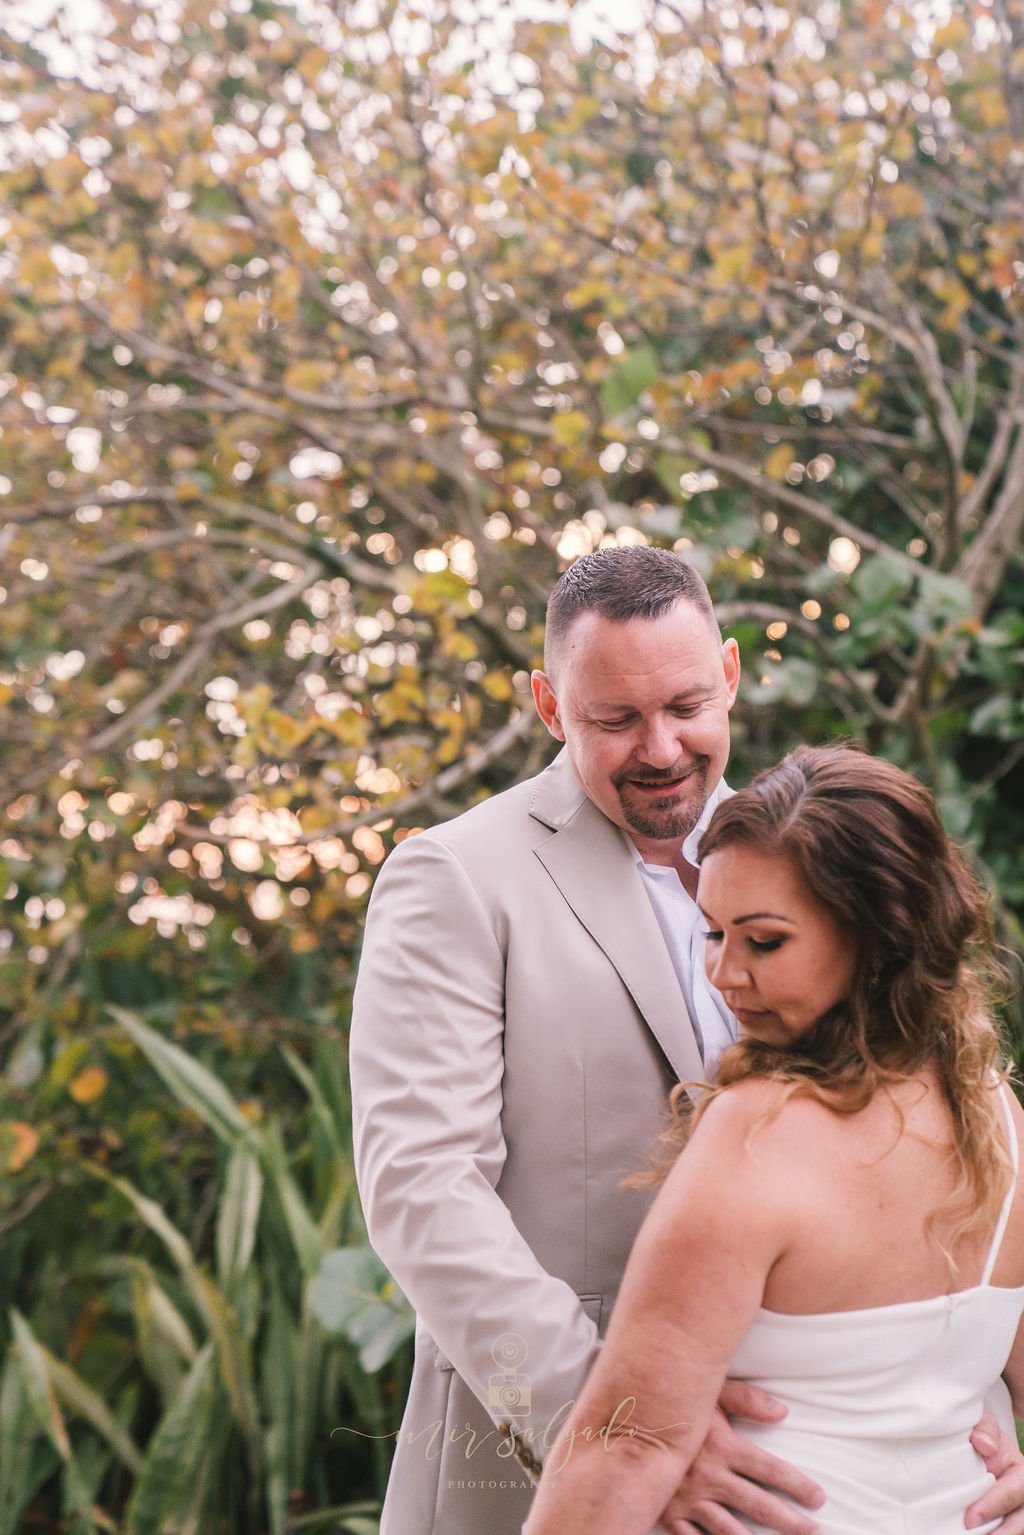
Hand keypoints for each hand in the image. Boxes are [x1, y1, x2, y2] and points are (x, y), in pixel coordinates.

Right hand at [657, 1382, 824, 1534]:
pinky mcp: (667, 1514)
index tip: (818, 1497)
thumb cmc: (668, 1400)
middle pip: (758, 1505)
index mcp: (721, 1447)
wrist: (618, 1422)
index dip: (797, 1485)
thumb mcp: (707, 1390)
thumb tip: (783, 1412)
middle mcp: (708, 1477)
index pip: (769, 1470)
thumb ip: (745, 1398)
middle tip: (812, 1528)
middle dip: (789, 1520)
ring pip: (731, 1530)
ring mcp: (687, 1500)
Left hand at [967, 1410, 1023, 1532]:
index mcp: (1020, 1471)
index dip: (993, 1507)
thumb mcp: (982, 1423)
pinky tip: (978, 1534)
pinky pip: (1004, 1528)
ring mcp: (1016, 1509)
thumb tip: (984, 1445)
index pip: (1013, 1493)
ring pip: (1016, 1527)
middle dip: (1004, 1532)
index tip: (970, 1520)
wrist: (976, 1445)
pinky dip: (992, 1532)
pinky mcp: (1004, 1519)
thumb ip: (985, 1428)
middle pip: (1021, 1521)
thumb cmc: (980, 1434)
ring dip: (998, 1534)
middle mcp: (1023, 1493)